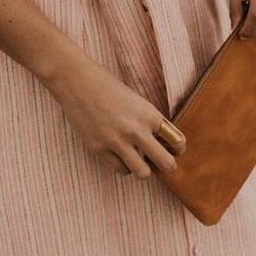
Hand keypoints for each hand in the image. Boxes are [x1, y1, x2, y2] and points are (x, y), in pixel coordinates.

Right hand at [46, 53, 186, 179]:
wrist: (78, 82)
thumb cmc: (109, 88)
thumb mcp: (137, 101)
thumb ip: (151, 122)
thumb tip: (164, 145)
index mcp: (150, 114)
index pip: (178, 142)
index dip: (178, 149)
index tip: (173, 149)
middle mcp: (136, 130)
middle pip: (166, 163)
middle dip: (167, 166)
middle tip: (161, 163)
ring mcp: (117, 141)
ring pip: (143, 173)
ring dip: (144, 168)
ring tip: (139, 159)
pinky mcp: (99, 149)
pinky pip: (121, 170)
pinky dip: (123, 166)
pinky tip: (120, 154)